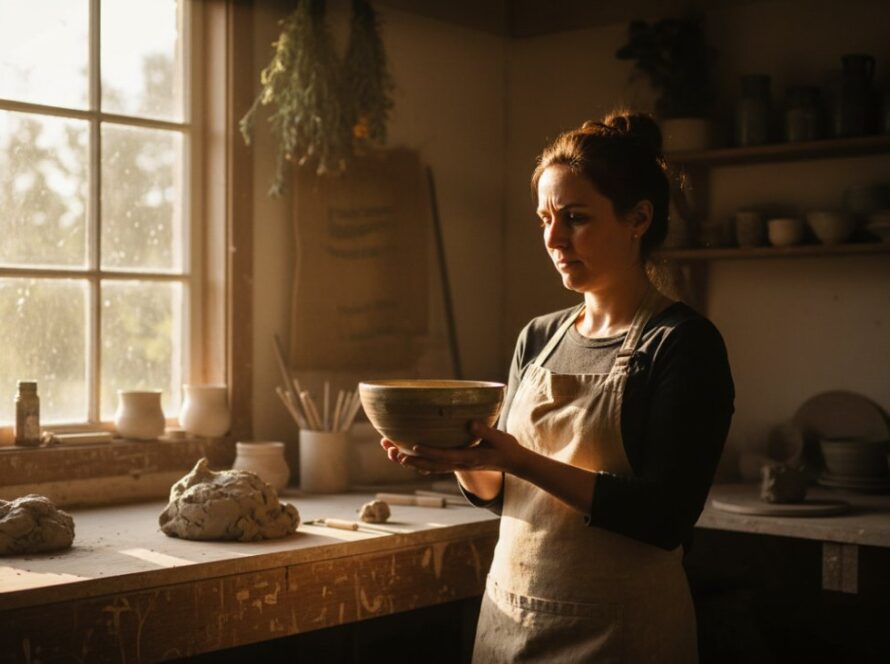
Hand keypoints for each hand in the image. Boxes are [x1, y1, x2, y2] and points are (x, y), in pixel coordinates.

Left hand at [379, 421, 528, 475]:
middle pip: (430, 465)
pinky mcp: (456, 463)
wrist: (514, 462)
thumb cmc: (506, 448)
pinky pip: (434, 466)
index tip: (413, 446)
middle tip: (391, 452)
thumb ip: (485, 430)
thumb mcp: (499, 437)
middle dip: (410, 459)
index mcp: (469, 457)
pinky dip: (419, 463)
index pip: (445, 456)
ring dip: (410, 462)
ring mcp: (457, 465)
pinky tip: (407, 459)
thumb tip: (470, 422)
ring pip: (429, 467)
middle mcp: (459, 463)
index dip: (428, 452)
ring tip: (392, 454)